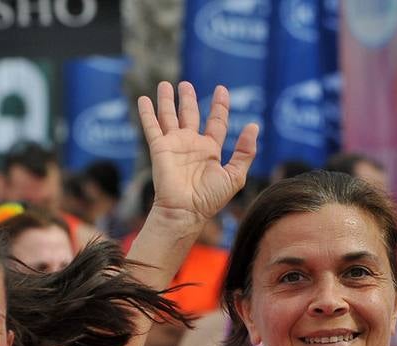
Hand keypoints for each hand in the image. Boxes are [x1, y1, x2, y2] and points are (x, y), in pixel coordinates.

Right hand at [139, 82, 258, 228]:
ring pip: (169, 116)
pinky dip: (146, 112)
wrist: (186, 211)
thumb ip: (245, 152)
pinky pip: (151, 126)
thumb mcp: (235, 175)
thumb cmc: (211, 198)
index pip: (216, 122)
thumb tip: (253, 125)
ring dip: (167, 100)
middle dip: (188, 99)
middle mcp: (192, 145)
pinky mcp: (159, 148)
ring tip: (165, 84)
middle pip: (190, 115)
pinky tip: (143, 99)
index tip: (221, 90)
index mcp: (210, 150)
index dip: (219, 106)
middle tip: (186, 84)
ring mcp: (174, 145)